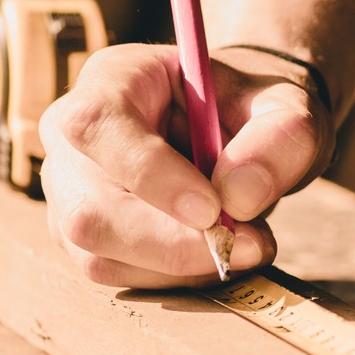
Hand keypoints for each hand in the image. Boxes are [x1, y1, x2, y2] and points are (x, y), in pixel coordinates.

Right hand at [37, 42, 334, 286]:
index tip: (213, 209)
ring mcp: (68, 192)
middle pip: (88, 209)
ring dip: (180, 265)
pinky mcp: (82, 238)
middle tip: (245, 246)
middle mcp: (74, 138)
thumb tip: (238, 199)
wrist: (241, 126)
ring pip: (99, 254)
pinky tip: (217, 251)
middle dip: (170, 243)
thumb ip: (278, 138)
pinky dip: (175, 276)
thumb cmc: (253, 106)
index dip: (149, 175)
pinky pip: (116, 275)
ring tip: (246, 241)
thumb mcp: (285, 103)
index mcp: (113, 78)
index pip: (98, 126)